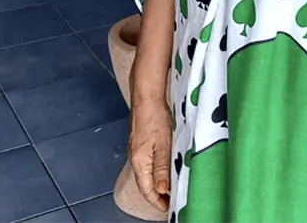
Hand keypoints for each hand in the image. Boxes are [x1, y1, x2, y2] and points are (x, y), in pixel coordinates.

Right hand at [129, 96, 172, 212]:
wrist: (146, 97)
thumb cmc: (154, 117)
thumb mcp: (163, 145)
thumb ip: (162, 168)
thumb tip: (161, 190)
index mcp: (140, 162)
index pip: (147, 189)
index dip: (157, 202)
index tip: (168, 209)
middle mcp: (136, 158)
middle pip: (145, 184)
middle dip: (157, 196)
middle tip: (171, 202)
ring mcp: (137, 151)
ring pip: (146, 174)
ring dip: (157, 184)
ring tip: (170, 190)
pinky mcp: (141, 144)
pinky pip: (148, 164)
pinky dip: (156, 172)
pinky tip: (165, 171)